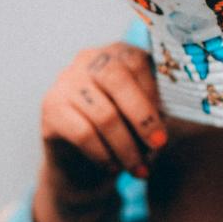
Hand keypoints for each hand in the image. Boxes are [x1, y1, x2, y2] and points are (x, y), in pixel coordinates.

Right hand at [40, 40, 167, 190]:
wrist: (83, 164)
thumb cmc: (124, 133)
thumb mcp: (145, 116)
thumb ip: (158, 108)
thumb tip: (172, 121)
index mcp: (116, 53)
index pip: (136, 62)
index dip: (154, 96)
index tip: (165, 129)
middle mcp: (87, 59)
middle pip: (117, 80)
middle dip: (143, 117)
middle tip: (159, 146)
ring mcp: (65, 81)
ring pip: (104, 114)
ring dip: (127, 147)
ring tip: (139, 169)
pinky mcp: (50, 108)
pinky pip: (83, 133)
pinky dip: (104, 155)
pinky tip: (114, 168)